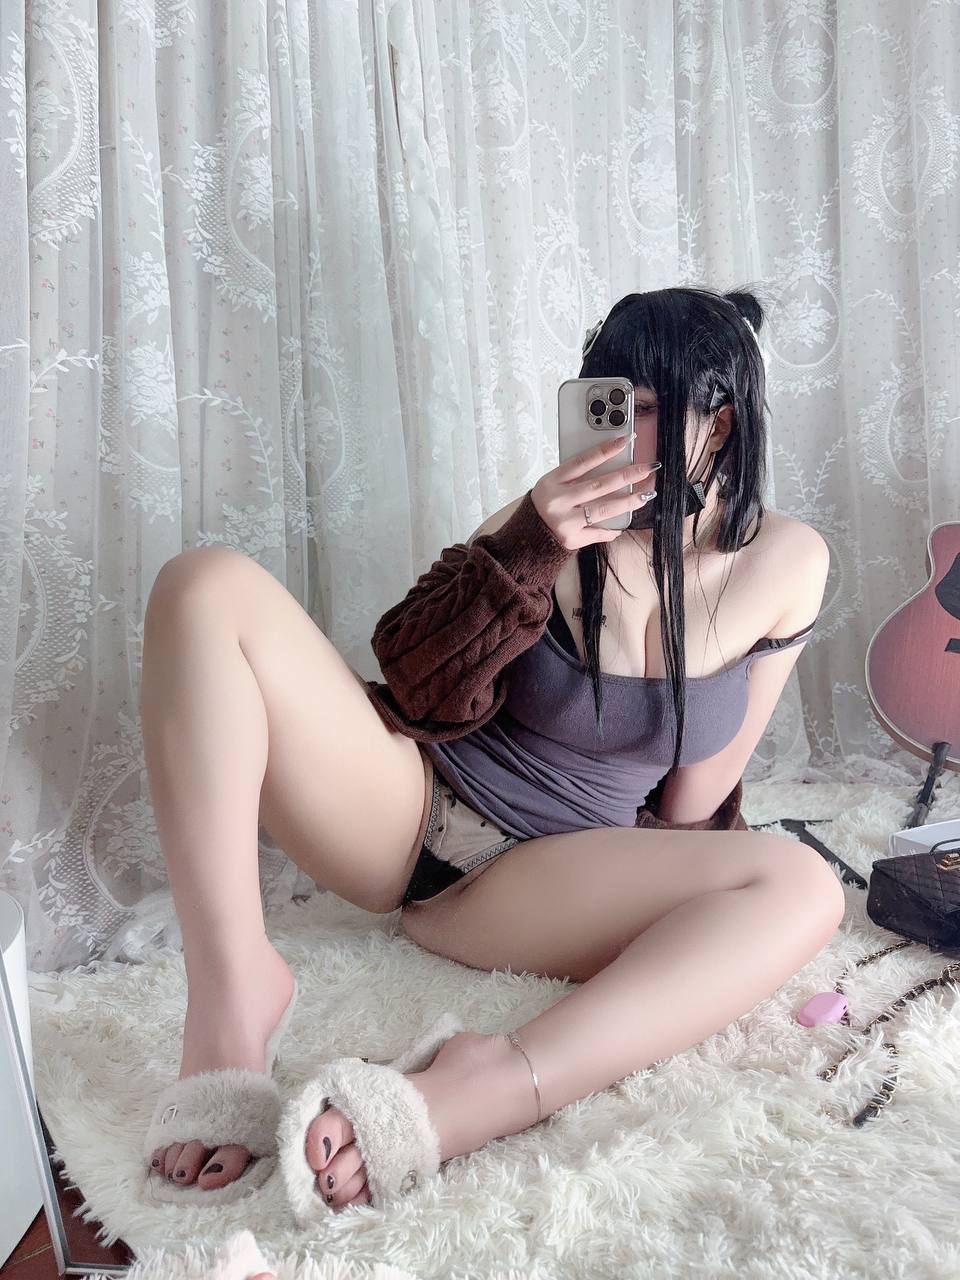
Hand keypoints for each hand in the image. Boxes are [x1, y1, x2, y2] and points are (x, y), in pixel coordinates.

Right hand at [531, 436, 659, 549]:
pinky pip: (598, 533)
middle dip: (626, 476)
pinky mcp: (571, 539)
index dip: (606, 450)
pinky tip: (622, 525)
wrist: (525, 535)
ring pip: (603, 509)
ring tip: (645, 495)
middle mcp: (557, 501)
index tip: (626, 440)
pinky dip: (612, 529)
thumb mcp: (552, 485)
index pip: (582, 462)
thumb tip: (611, 468)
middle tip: (647, 468)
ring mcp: (564, 521)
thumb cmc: (545, 505)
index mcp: (551, 481)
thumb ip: (575, 477)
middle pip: (598, 485)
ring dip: (628, 502)